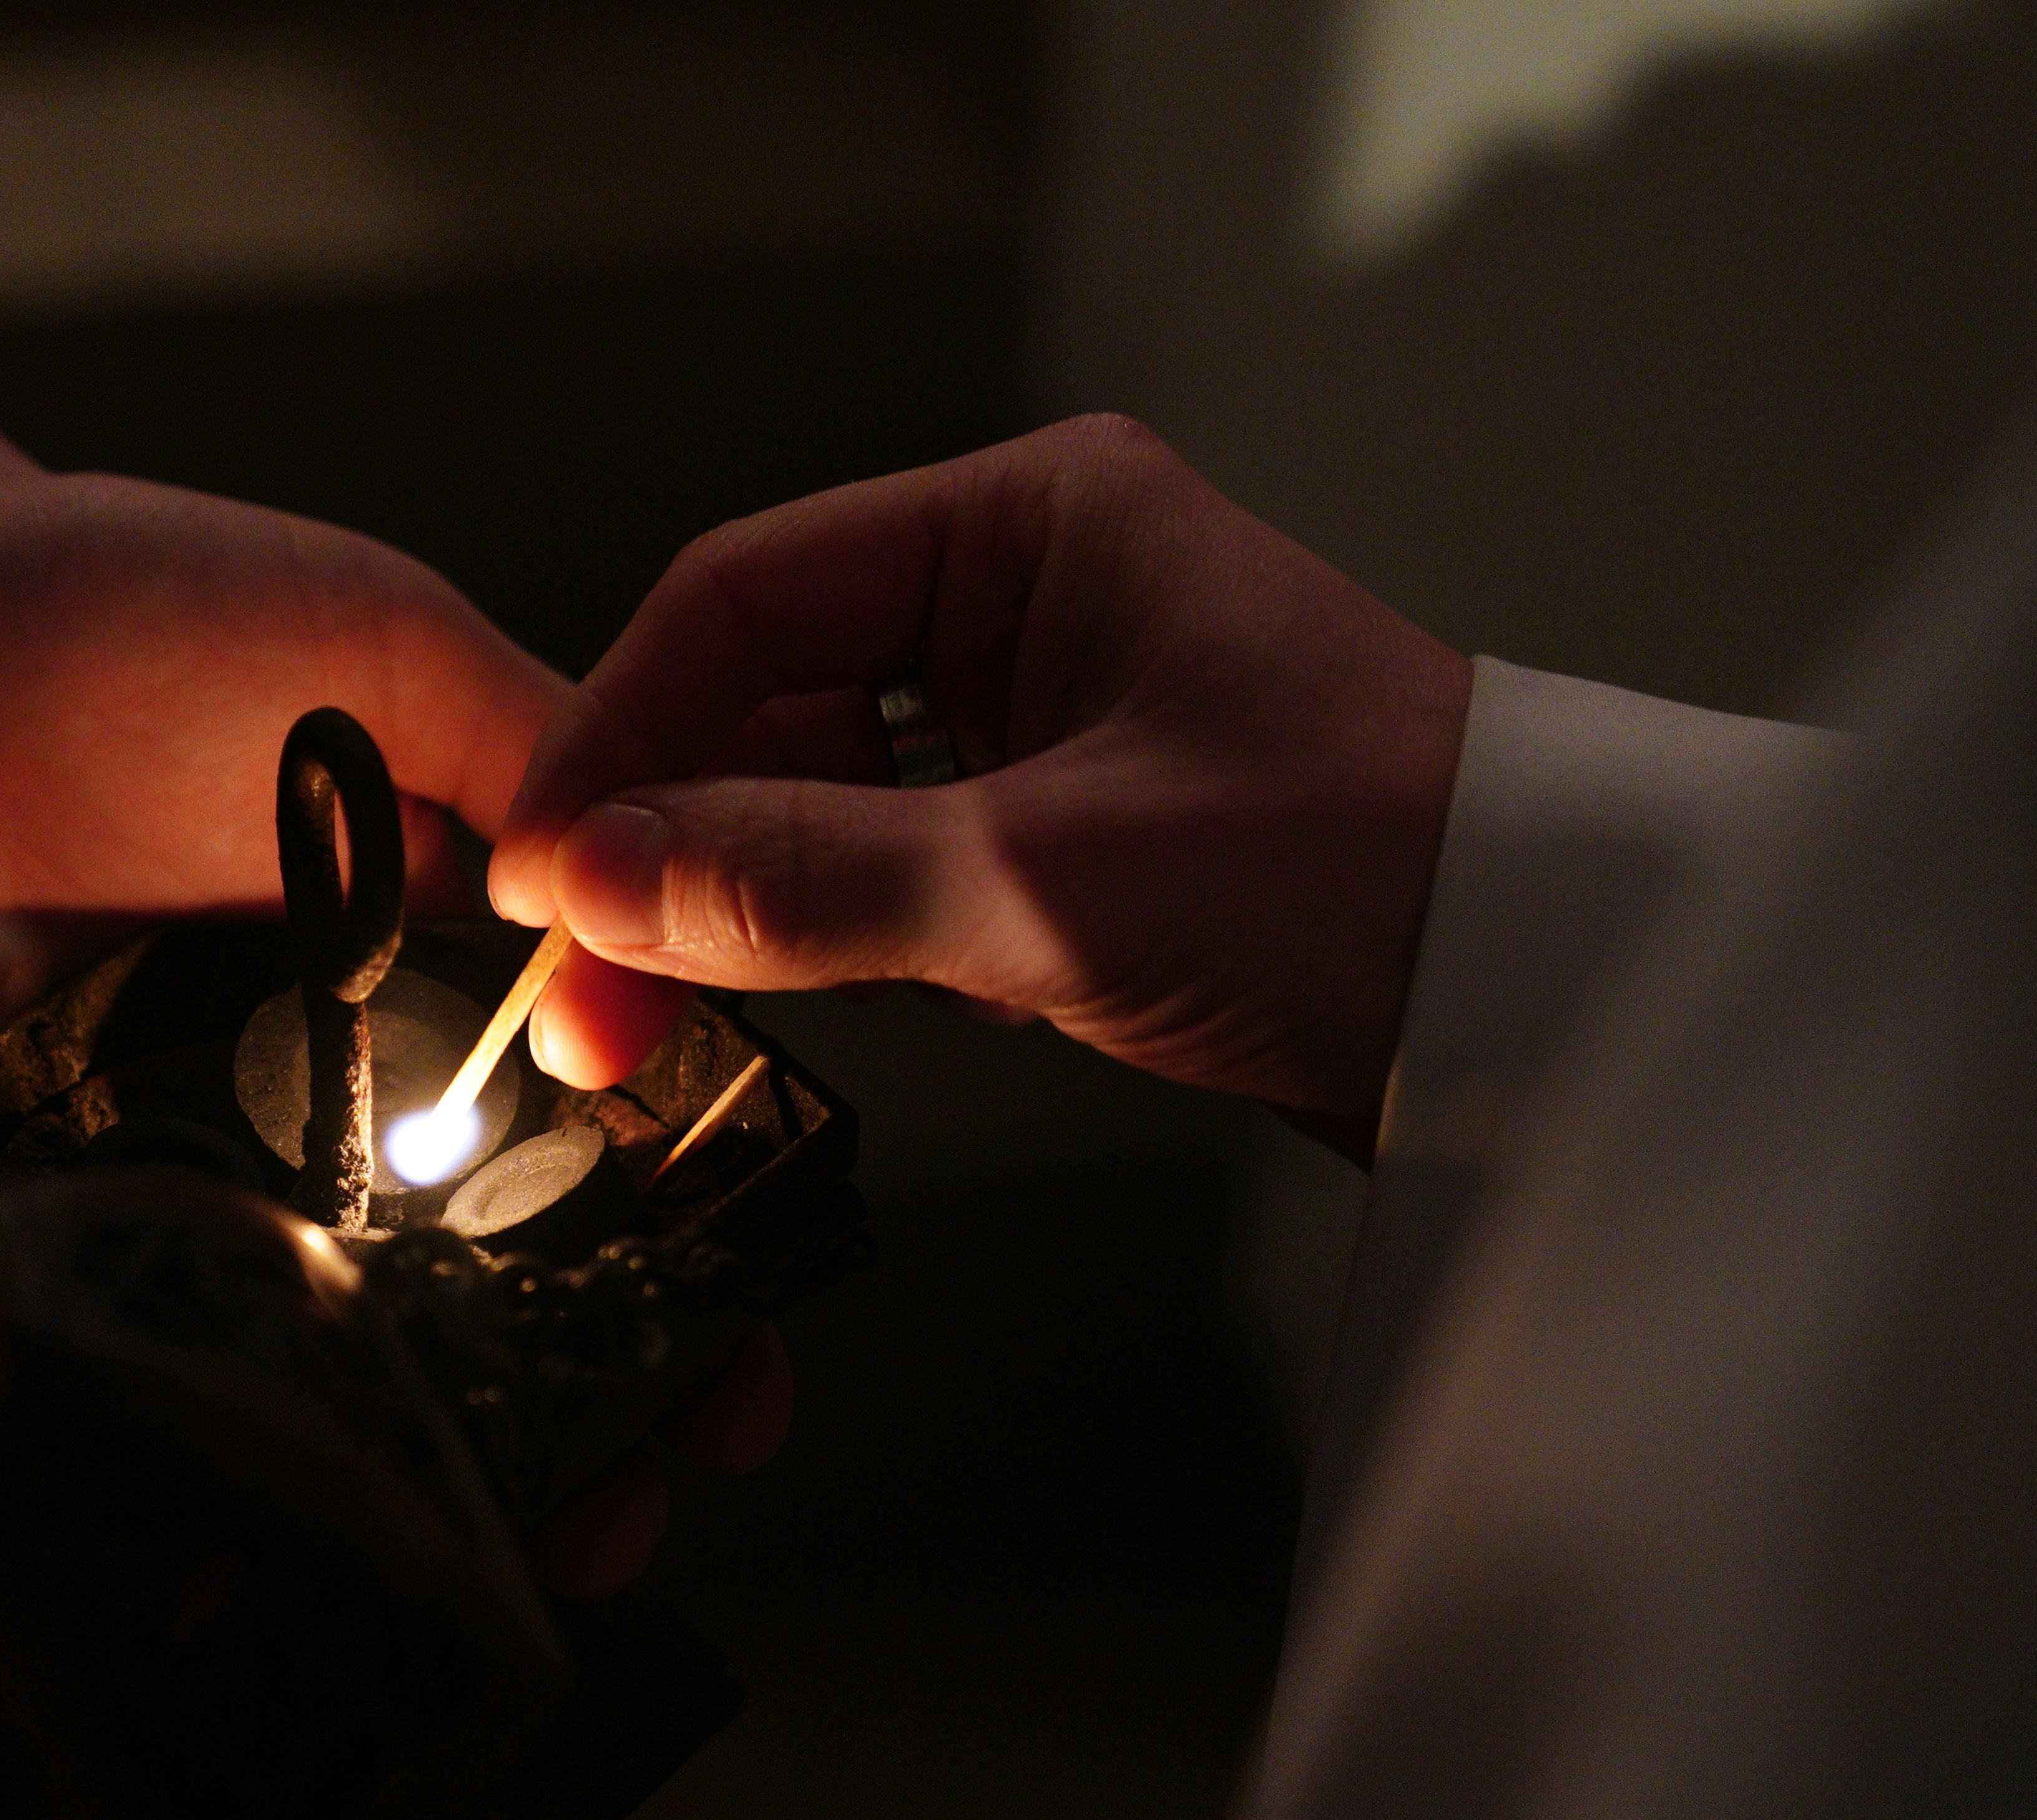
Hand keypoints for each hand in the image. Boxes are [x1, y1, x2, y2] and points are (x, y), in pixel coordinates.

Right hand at [488, 416, 1474, 1159]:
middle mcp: (1027, 598)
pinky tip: (762, 1002)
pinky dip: (816, 936)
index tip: (538, 868)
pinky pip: (882, 864)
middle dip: (660, 842)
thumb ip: (807, 879)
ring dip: (727, 901)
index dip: (618, 732)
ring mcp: (1042, 716)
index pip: (747, 599)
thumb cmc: (1366, 882)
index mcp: (1035, 526)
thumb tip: (593, 883)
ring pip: (811, 793)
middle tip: (576, 989)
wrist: (1553, 997)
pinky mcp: (1059, 826)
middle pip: (765, 700)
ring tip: (644, 1020)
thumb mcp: (1053, 882)